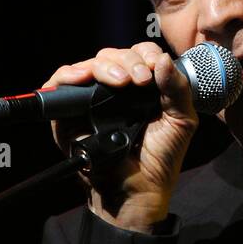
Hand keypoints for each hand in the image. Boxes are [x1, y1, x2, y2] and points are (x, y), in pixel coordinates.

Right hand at [42, 43, 197, 232]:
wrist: (138, 189)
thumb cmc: (160, 158)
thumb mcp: (181, 120)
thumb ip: (178, 88)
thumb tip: (164, 59)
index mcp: (141, 87)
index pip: (139, 54)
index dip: (146, 54)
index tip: (154, 68)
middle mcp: (115, 89)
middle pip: (114, 55)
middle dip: (128, 61)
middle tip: (139, 80)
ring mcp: (91, 99)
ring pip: (90, 64)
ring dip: (105, 66)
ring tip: (120, 82)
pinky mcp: (69, 113)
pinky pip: (61, 83)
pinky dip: (69, 75)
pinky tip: (82, 77)